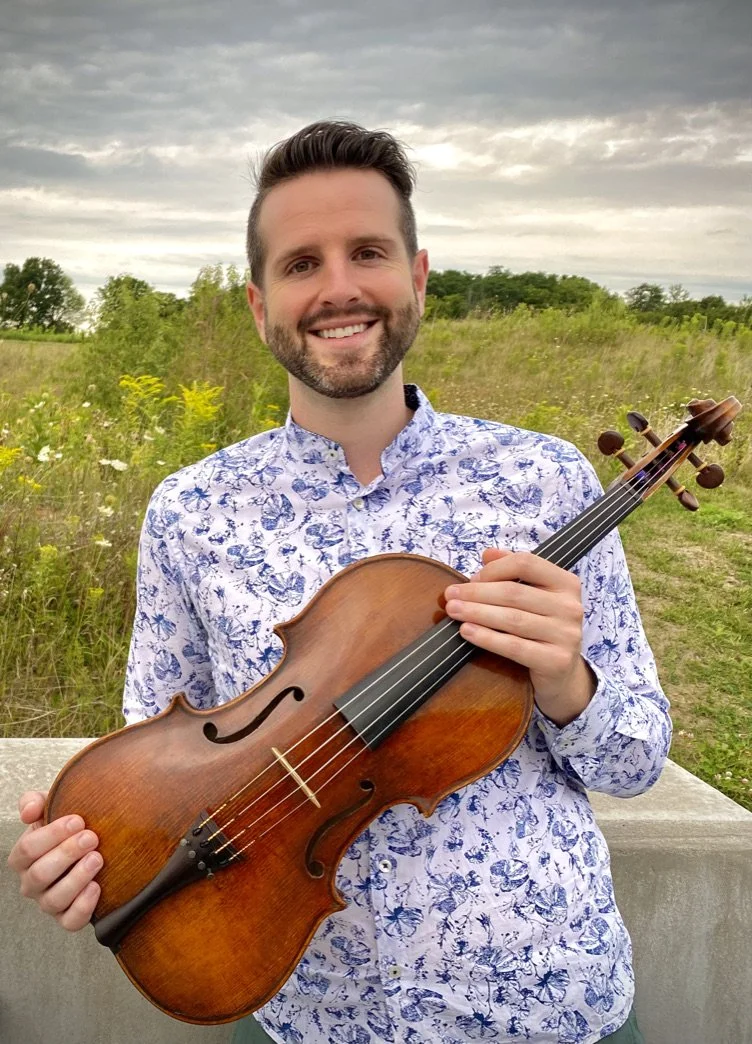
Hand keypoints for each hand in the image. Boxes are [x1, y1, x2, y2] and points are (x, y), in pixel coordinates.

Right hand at [7, 790, 101, 930]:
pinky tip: (97, 887)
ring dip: (77, 878)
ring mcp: (48, 902)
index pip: (27, 849)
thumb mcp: (51, 807)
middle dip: (67, 854)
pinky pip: (70, 921)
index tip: (78, 820)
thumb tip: (30, 811)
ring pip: (54, 900)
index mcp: (23, 858)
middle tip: (91, 837)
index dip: (52, 834)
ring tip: (97, 859)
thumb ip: (34, 802)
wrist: (94, 844)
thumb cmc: (69, 826)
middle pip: (40, 874)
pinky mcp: (67, 918)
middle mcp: (31, 883)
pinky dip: (83, 907)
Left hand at [444, 548, 595, 726]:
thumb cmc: (542, 628)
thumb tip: (487, 554)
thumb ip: (514, 572)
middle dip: (476, 593)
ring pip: (512, 619)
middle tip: (450, 595)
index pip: (526, 563)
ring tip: (453, 611)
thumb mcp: (534, 595)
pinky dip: (486, 638)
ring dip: (476, 613)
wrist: (562, 672)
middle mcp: (570, 607)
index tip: (471, 578)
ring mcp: (566, 634)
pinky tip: (467, 631)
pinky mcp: (556, 661)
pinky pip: (514, 647)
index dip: (494, 569)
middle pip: (514, 593)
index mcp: (566, 583)